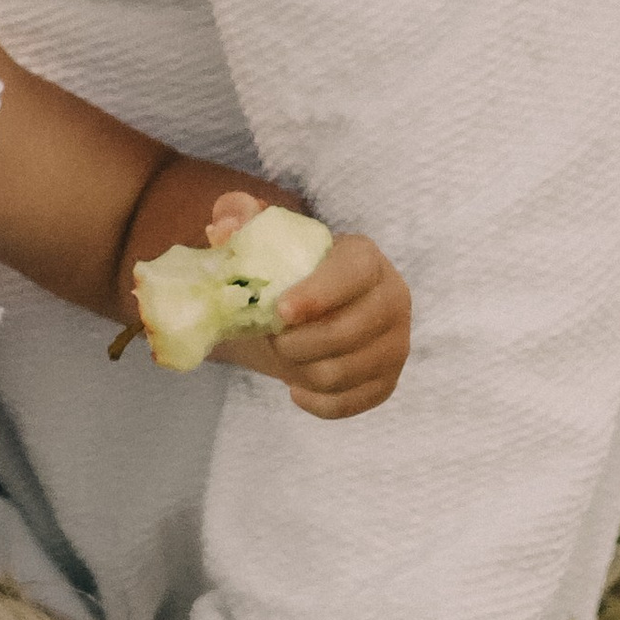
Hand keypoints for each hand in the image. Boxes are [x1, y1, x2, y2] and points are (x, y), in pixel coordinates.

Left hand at [204, 197, 409, 417]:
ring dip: (300, 371)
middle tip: (271, 338)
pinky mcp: (388, 380)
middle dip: (297, 343)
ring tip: (285, 356)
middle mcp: (393, 297)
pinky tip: (297, 387)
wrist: (304, 312)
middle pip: (349, 332)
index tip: (280, 312)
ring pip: (343, 373)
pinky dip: (316, 402)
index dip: (319, 294)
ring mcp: (395, 343)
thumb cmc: (283, 270)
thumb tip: (224, 228)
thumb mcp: (257, 237)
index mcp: (364, 258)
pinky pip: (350, 403)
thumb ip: (237, 215)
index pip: (354, 274)